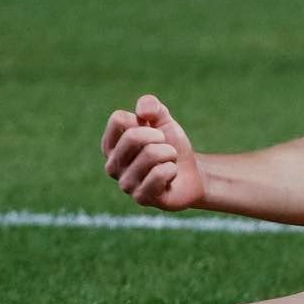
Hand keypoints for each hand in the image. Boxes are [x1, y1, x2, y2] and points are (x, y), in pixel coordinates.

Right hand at [101, 94, 205, 210]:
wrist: (192, 173)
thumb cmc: (171, 145)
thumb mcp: (163, 119)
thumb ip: (150, 106)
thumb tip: (142, 112)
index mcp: (111, 145)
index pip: (118, 119)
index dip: (143, 120)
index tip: (153, 131)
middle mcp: (112, 165)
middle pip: (133, 136)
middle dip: (159, 138)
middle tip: (165, 147)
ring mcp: (125, 184)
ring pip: (150, 154)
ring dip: (169, 153)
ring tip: (169, 161)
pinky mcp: (141, 197)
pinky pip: (160, 173)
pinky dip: (173, 169)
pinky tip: (170, 176)